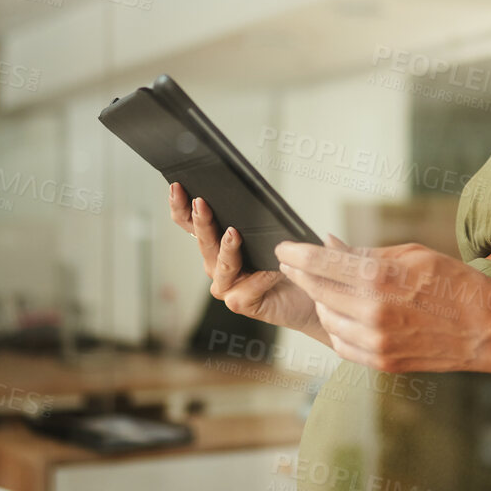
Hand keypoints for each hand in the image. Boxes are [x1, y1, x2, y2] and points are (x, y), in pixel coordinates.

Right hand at [168, 182, 331, 338]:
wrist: (313, 294)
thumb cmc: (291, 262)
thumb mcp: (275, 232)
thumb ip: (262, 218)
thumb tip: (260, 198)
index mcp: (217, 244)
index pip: (191, 224)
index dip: (180, 206)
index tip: (177, 187)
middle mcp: (216, 265)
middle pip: (203, 241)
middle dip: (201, 221)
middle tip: (201, 203)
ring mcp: (227, 285)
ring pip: (221, 265)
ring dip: (226, 248)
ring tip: (233, 234)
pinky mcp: (240, 302)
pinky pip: (245, 289)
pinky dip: (260, 278)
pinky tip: (272, 269)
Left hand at [272, 239, 490, 373]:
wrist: (487, 329)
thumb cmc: (453, 284)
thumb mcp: (412, 255)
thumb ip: (365, 254)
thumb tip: (329, 245)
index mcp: (379, 278)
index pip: (319, 264)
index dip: (295, 255)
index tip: (283, 249)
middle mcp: (372, 312)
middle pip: (316, 291)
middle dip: (300, 275)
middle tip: (293, 265)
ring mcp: (375, 341)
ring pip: (326, 319)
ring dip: (320, 301)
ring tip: (324, 288)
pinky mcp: (381, 362)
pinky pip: (341, 344)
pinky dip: (335, 327)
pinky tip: (341, 314)